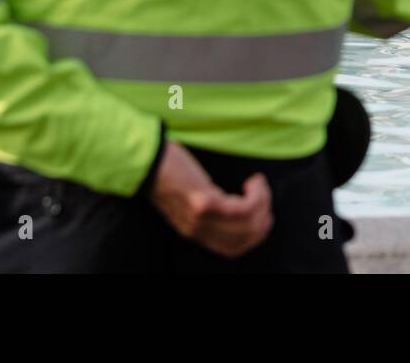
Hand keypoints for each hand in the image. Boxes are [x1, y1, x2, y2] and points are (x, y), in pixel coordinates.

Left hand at [148, 140, 273, 257]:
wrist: (145, 160)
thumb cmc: (167, 172)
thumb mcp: (185, 200)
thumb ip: (207, 209)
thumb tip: (237, 206)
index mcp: (195, 231)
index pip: (233, 249)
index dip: (256, 235)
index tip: (264, 213)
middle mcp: (198, 230)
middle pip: (245, 237)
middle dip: (264, 217)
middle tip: (263, 195)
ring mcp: (200, 218)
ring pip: (247, 224)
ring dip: (263, 203)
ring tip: (257, 185)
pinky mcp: (202, 202)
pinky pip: (240, 209)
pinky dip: (255, 196)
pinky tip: (253, 181)